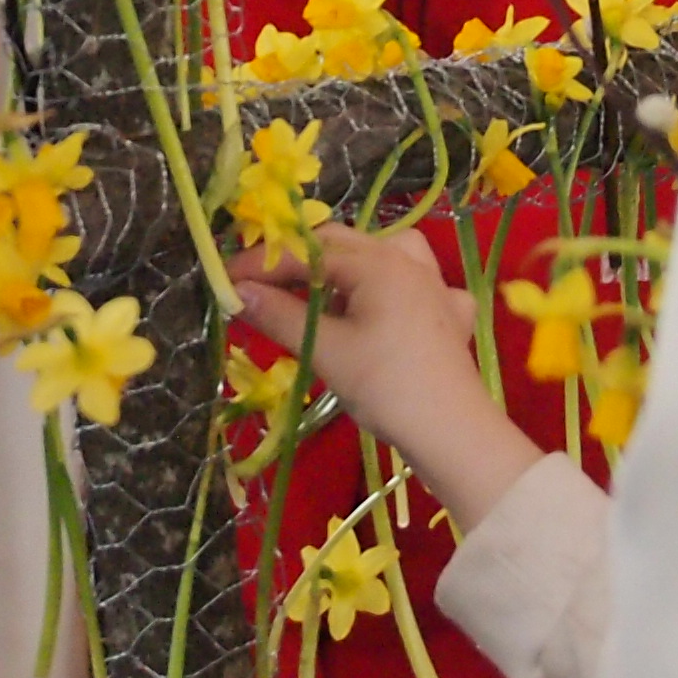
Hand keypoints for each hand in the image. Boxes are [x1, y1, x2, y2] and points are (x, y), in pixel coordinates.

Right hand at [233, 229, 548, 529]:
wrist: (453, 434)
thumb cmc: (387, 388)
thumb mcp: (325, 351)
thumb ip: (279, 315)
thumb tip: (236, 292)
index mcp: (377, 262)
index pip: (306, 252)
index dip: (261, 264)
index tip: (225, 280)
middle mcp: (408, 260)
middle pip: (341, 244)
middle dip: (297, 261)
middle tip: (259, 286)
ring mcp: (435, 285)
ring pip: (382, 254)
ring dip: (346, 265)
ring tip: (321, 290)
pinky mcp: (449, 314)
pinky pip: (418, 283)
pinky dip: (393, 288)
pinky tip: (386, 310)